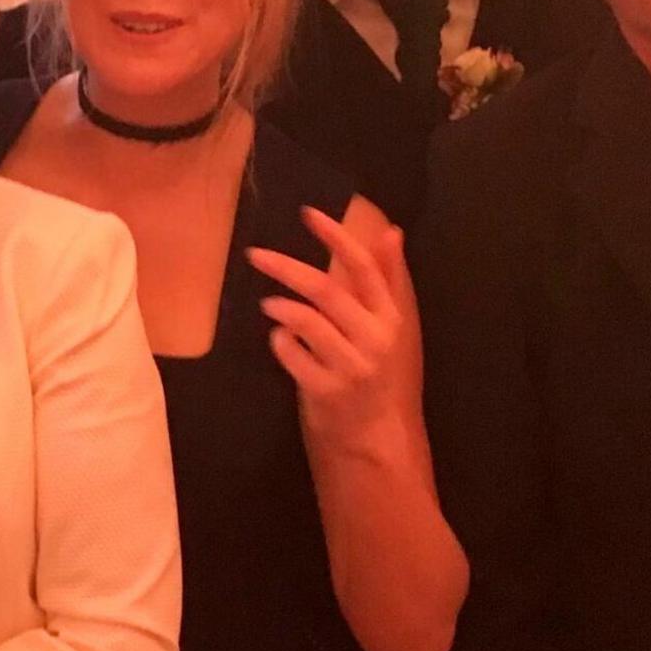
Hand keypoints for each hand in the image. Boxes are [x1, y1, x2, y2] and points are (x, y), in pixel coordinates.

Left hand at [247, 207, 424, 450]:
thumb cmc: (382, 375)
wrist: (377, 437)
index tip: (307, 214)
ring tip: (268, 304)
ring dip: (280, 307)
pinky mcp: (326, 390)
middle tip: (256, 254)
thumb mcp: (394, 327)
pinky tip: (280, 340)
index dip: (335, 237)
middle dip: (286, 267)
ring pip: (306, 321)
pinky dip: (280, 342)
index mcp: (391, 318)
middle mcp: (375, 339)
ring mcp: (351, 366)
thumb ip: (389, 280)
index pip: (363, 267)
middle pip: (325, 290)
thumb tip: (390, 231)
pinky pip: (291, 355)